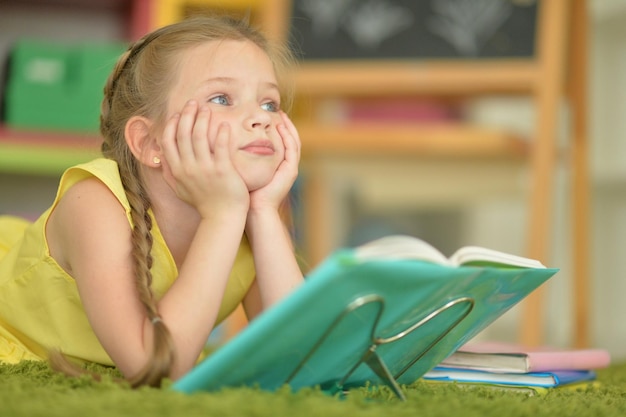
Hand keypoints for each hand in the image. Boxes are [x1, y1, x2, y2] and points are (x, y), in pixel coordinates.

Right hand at [160, 100, 249, 217]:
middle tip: (193, 103)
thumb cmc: (203, 203)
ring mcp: (204, 169)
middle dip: (187, 115)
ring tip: (207, 108)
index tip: (178, 114)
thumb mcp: (180, 190)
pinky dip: (220, 133)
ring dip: (202, 119)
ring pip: (199, 137)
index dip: (172, 125)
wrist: (222, 217)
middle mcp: (187, 168)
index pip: (168, 142)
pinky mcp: (222, 171)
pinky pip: (220, 146)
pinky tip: (224, 124)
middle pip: (183, 134)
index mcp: (176, 171)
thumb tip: (159, 158)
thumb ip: (169, 174)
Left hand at [248, 111, 300, 212]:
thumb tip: (226, 142)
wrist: (255, 210)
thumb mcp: (245, 169)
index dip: (277, 129)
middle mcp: (286, 166)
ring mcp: (291, 168)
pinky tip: (280, 127)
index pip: (281, 142)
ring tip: (281, 115)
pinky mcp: (291, 171)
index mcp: (277, 165)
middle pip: (290, 139)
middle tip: (278, 111)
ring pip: (294, 142)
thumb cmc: (246, 193)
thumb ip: (242, 157)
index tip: (269, 116)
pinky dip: (287, 137)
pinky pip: (292, 149)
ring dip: (288, 128)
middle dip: (286, 125)